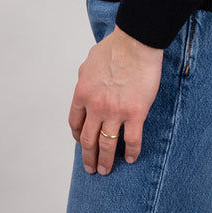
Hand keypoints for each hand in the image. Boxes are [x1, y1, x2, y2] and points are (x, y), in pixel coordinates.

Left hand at [68, 26, 163, 174]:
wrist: (136, 42)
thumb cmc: (115, 47)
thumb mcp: (89, 61)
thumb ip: (84, 77)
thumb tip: (84, 84)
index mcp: (82, 94)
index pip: (75, 123)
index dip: (78, 136)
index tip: (82, 143)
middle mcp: (96, 107)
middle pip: (88, 140)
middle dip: (88, 157)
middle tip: (91, 168)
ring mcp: (115, 112)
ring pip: (107, 145)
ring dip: (105, 161)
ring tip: (106, 170)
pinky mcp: (135, 114)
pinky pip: (132, 140)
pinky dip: (131, 152)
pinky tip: (131, 158)